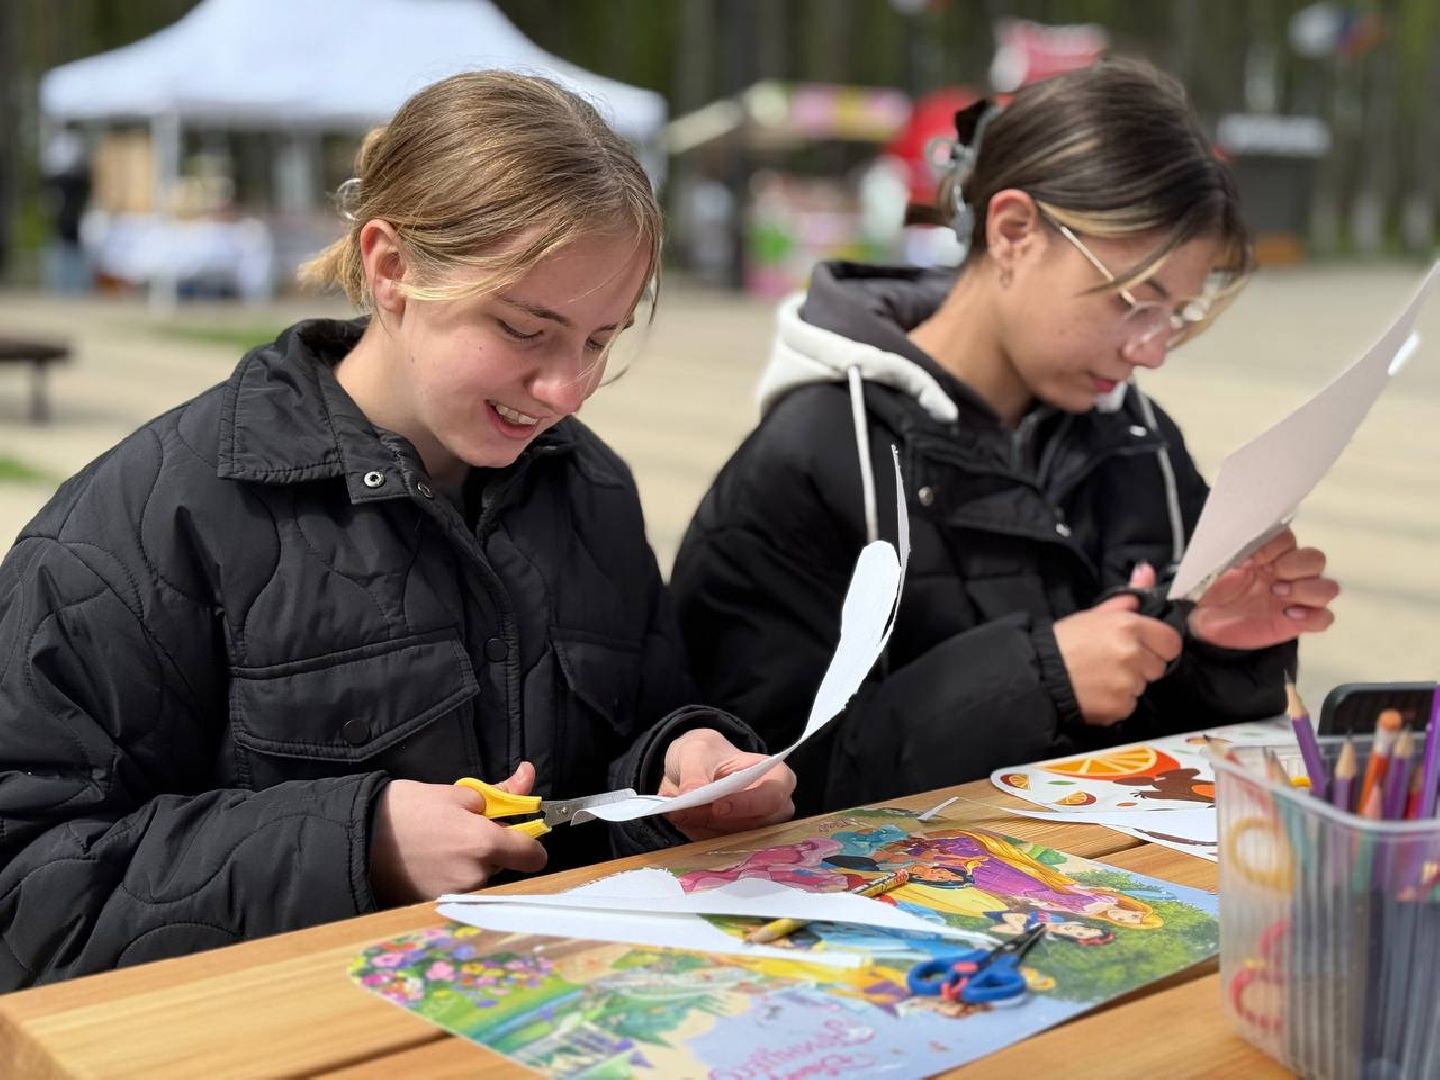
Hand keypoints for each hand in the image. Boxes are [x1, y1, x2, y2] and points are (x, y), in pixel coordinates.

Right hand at [368, 761, 547, 905]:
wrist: (358, 837)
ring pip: (483, 879)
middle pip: (506, 867)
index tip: (518, 833)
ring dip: (473, 865)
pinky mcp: (436, 907)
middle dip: (494, 850)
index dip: (530, 843)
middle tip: (466, 831)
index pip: (533, 856)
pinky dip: (453, 879)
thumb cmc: (406, 809)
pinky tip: (433, 864)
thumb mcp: (457, 793)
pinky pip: (460, 891)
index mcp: (484, 844)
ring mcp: (455, 896)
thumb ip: (499, 792)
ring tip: (443, 846)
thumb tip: (528, 776)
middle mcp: (475, 876)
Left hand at [660, 728, 795, 840]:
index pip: (772, 798)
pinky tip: (684, 821)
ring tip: (679, 813)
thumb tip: (691, 795)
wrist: (695, 767)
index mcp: (778, 778)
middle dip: (716, 821)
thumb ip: (694, 772)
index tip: (718, 807)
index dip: (747, 805)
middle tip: (683, 812)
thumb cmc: (707, 754)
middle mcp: (775, 809)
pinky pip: (718, 848)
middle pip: (752, 825)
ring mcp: (758, 830)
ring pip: (733, 841)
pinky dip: (698, 836)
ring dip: (703, 829)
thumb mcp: (696, 751)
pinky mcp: (737, 844)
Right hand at [1053, 566, 1182, 725]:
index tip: (1143, 647)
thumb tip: (1147, 571)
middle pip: (1159, 666)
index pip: (1171, 641)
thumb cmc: (1065, 641)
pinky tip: (1098, 693)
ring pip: (1143, 686)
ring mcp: (1128, 684)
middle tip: (1115, 661)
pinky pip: (1129, 705)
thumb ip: (1127, 597)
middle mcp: (1132, 655)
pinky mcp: (1120, 707)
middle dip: (1142, 665)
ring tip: (1102, 678)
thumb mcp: (1094, 614)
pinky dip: (1117, 702)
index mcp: (1129, 627)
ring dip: (1128, 684)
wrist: (1039, 674)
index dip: (1159, 645)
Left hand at [1188, 528, 1337, 649]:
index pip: (1289, 539)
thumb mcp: (1212, 568)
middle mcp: (1288, 572)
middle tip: (1269, 575)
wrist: (1206, 622)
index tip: (1251, 559)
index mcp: (1269, 553)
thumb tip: (1245, 554)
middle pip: (1316, 559)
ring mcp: (1296, 597)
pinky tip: (1288, 615)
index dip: (1275, 546)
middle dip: (1295, 565)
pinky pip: (1325, 618)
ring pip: (1328, 587)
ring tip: (1277, 595)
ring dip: (1307, 590)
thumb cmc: (1212, 590)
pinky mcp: (1299, 622)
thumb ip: (1228, 555)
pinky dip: (1313, 616)